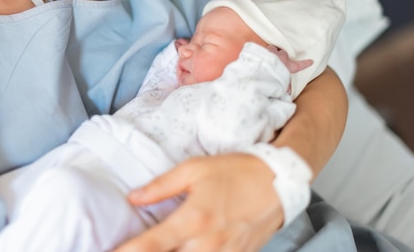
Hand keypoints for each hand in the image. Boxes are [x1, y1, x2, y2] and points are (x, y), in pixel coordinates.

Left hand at [114, 154, 282, 251]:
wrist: (280, 183)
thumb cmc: (237, 172)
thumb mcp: (195, 169)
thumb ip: (161, 186)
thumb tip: (133, 198)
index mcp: (193, 219)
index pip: (150, 246)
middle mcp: (207, 245)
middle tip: (136, 250)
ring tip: (160, 249)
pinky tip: (187, 250)